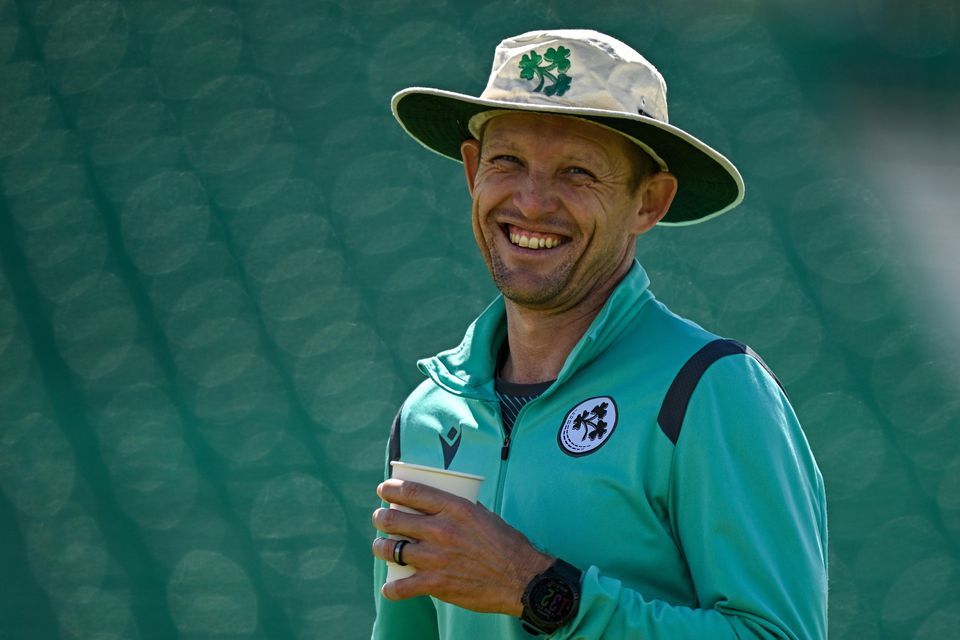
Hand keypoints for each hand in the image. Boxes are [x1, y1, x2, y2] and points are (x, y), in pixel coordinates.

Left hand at [371, 478, 553, 615]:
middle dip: (381, 518)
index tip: (383, 489)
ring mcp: (436, 558)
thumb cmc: (507, 545)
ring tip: (382, 547)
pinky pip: (400, 587)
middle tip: (380, 519)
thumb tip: (442, 504)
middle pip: (394, 519)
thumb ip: (461, 509)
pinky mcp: (436, 584)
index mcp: (455, 508)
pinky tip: (391, 587)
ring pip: (391, 550)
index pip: (413, 492)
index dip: (391, 488)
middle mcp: (441, 530)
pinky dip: (392, 588)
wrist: (522, 579)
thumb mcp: (484, 515)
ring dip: (381, 547)